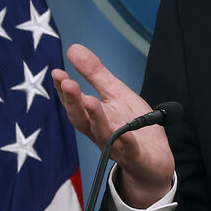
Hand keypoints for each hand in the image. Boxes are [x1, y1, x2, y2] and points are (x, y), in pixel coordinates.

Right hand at [51, 44, 175, 207]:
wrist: (153, 162)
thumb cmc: (133, 127)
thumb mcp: (116, 94)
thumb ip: (95, 74)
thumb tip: (73, 48)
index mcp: (95, 117)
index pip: (75, 103)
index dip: (64, 90)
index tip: (57, 73)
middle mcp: (101, 133)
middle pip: (83, 119)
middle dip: (73, 102)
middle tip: (67, 83)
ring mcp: (118, 146)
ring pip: (102, 133)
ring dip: (95, 118)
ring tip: (88, 100)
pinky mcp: (136, 157)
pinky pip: (130, 150)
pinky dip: (127, 141)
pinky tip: (125, 132)